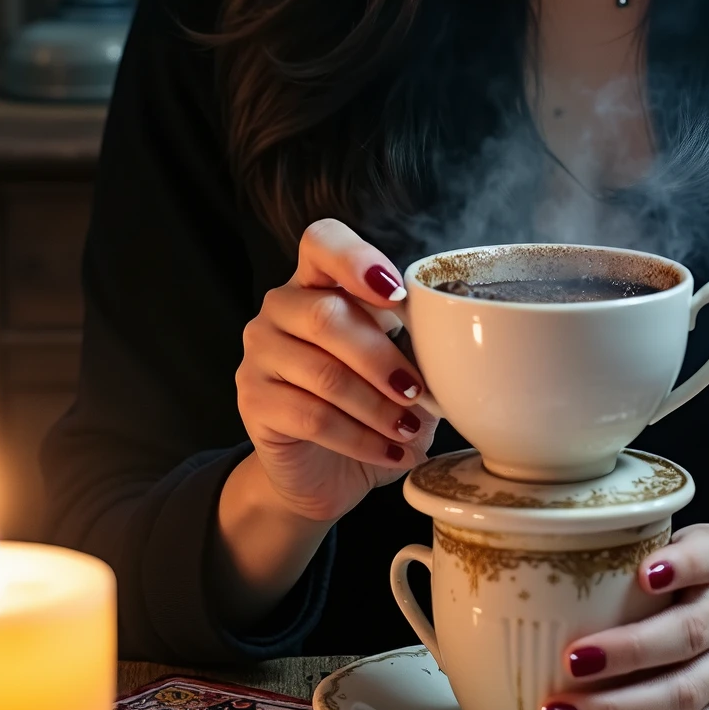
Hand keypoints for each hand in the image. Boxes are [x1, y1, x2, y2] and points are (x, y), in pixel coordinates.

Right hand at [234, 218, 438, 525]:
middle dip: (381, 358)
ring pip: (322, 373)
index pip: (322, 241)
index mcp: (318, 281)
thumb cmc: (370, 403)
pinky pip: (311, 417)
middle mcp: (281, 308)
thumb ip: (418, 343)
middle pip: (326, 315)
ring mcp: (260, 353)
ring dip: (376, 406)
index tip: (397, 295)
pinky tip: (390, 452)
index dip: (357, 260)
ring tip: (411, 429)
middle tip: (418, 392)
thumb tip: (456, 344)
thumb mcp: (400, 365)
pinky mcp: (253, 401)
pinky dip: (360, 438)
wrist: (324, 468)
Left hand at [539, 524, 708, 709]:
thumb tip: (555, 560)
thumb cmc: (705, 572)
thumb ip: (641, 547)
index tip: (643, 574)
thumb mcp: (687, 540)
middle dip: (626, 654)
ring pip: (684, 697)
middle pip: (687, 637)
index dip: (679, 566)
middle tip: (570, 661)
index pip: (707, 558)